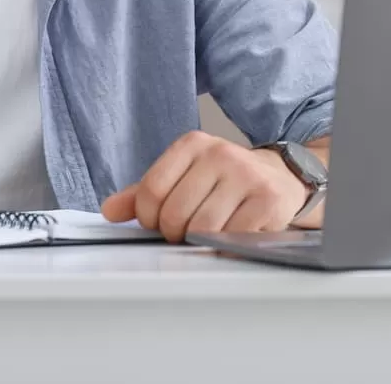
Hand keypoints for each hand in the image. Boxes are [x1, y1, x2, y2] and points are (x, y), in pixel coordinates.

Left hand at [99, 131, 304, 242]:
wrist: (281, 178)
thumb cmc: (226, 181)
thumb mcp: (184, 177)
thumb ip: (144, 193)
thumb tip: (110, 210)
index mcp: (192, 145)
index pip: (150, 190)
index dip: (149, 217)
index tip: (159, 221)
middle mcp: (220, 154)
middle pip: (174, 213)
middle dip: (175, 233)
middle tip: (187, 231)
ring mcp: (246, 175)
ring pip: (202, 228)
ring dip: (200, 241)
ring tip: (210, 231)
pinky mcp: (267, 199)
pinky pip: (231, 237)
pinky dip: (226, 245)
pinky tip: (232, 233)